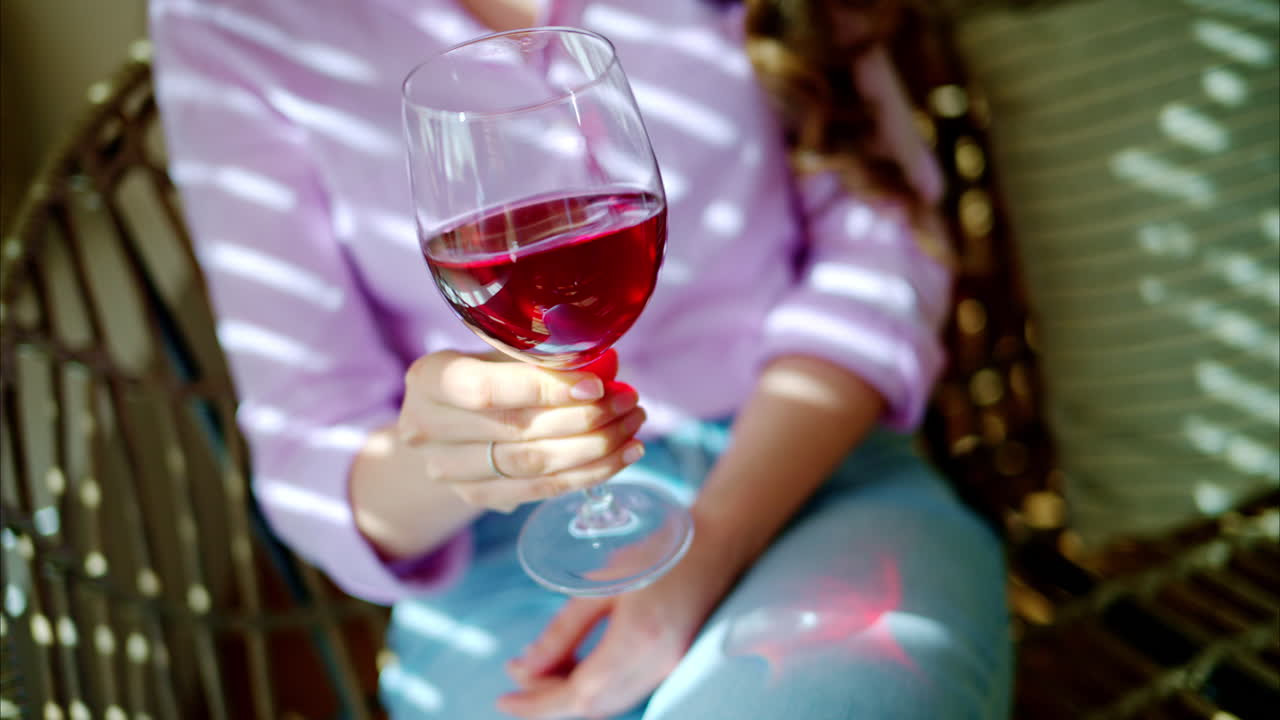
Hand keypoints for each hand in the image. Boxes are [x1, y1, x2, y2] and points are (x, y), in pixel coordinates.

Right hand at [397, 349, 645, 511]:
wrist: (447, 425)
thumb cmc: (483, 375)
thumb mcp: (502, 354)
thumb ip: (546, 357)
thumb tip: (608, 362)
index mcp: (429, 379)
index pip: (486, 389)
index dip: (545, 388)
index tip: (597, 385)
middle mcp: (426, 429)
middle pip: (515, 430)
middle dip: (584, 417)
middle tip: (630, 401)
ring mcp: (448, 471)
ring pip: (532, 465)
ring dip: (595, 448)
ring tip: (634, 427)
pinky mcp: (477, 497)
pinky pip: (541, 490)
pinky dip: (588, 474)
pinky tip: (623, 455)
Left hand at [497, 525, 738, 718]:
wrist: (717, 545)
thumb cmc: (658, 553)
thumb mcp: (602, 583)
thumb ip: (563, 630)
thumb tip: (523, 668)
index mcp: (637, 640)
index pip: (578, 694)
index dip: (537, 704)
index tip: (504, 698)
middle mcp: (656, 665)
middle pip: (592, 706)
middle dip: (548, 702)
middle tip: (515, 682)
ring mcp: (669, 669)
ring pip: (608, 704)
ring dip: (570, 696)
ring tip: (538, 671)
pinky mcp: (672, 665)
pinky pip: (624, 692)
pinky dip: (593, 688)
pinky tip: (572, 667)